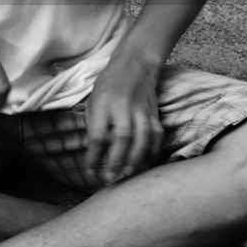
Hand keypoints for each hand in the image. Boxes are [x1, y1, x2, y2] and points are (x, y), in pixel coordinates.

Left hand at [84, 54, 163, 186]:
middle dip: (116, 162)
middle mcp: (123, 107)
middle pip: (122, 138)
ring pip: (142, 139)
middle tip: (109, 180)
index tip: (90, 172)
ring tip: (126, 175)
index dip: (94, 157)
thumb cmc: (108, 87)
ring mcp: (142, 111)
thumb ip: (94, 126)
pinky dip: (151, 153)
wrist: (135, 66)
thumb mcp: (93, 102)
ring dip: (135, 160)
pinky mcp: (154, 114)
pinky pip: (156, 137)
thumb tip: (96, 155)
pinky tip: (144, 165)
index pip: (97, 135)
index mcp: (103, 104)